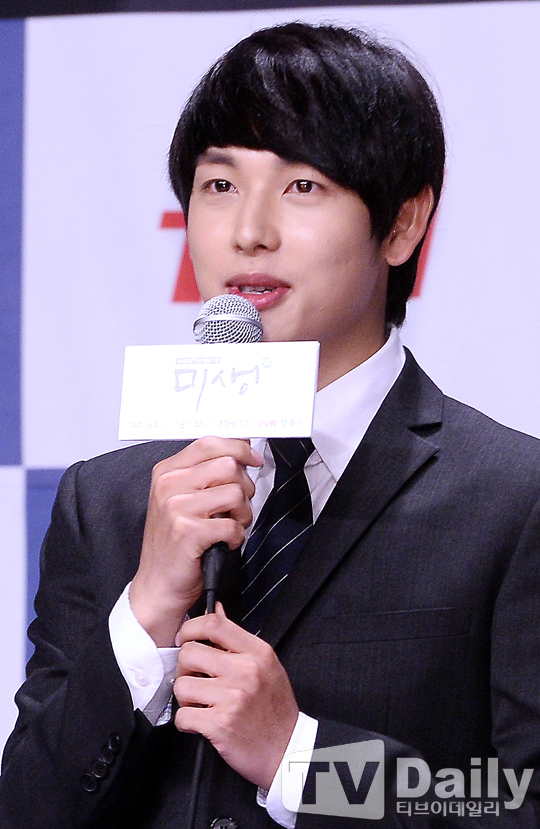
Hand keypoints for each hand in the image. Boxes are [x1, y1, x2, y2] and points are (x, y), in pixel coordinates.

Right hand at [130, 437, 262, 645]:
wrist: (157, 585)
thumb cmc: (175, 542)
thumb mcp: (182, 498)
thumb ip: (205, 473)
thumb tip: (243, 451)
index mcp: (167, 471)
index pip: (210, 443)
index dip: (239, 447)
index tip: (253, 460)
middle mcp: (168, 485)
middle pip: (228, 465)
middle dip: (244, 486)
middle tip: (237, 506)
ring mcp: (176, 508)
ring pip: (235, 493)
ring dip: (242, 513)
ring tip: (230, 525)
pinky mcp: (188, 532)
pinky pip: (232, 524)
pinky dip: (237, 536)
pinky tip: (225, 542)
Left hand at [174, 604, 298, 789]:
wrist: (288, 749)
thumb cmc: (274, 708)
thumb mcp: (265, 665)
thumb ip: (237, 639)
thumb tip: (217, 609)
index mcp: (257, 653)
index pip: (214, 624)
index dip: (190, 628)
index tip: (184, 639)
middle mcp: (246, 671)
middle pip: (189, 653)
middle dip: (185, 669)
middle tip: (195, 680)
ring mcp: (233, 697)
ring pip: (181, 686)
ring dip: (185, 698)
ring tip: (201, 704)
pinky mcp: (220, 724)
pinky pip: (182, 716)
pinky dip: (186, 722)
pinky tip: (201, 722)